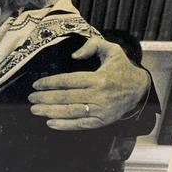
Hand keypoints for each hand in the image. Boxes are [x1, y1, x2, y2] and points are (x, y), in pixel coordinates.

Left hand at [27, 37, 150, 130]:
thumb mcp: (111, 50)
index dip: (50, 83)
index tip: (36, 84)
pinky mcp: (103, 121)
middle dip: (45, 98)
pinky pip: (81, 124)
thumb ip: (92, 46)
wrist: (140, 89)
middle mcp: (99, 95)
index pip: (69, 81)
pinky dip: (65, 125)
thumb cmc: (121, 68)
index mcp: (98, 78)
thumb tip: (74, 55)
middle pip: (66, 98)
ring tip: (35, 110)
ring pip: (71, 112)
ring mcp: (101, 110)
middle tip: (31, 98)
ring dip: (50, 112)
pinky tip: (51, 123)